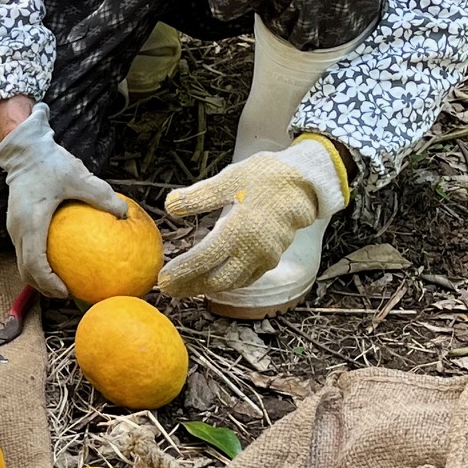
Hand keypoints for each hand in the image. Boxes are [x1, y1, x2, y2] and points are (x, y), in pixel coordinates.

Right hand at [0, 102, 121, 298]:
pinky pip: (26, 251)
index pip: (34, 264)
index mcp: (31, 223)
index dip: (49, 283)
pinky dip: (38, 263)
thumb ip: (101, 195)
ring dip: (40, 277)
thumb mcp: (79, 177)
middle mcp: (18, 230)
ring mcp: (14, 228)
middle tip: (67, 293)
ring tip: (62, 283)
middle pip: (25, 271)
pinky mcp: (16, 224)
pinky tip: (59, 260)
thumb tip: (124, 212)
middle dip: (44, 287)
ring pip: (23, 263)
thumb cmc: (50, 163)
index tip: (66, 291)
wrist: (24, 150)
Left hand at [158, 137, 348, 298]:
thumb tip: (169, 206)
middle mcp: (253, 251)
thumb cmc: (266, 177)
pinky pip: (246, 279)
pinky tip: (213, 281)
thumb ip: (198, 196)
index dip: (182, 271)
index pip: (204, 259)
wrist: (305, 183)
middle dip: (190, 286)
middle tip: (168, 290)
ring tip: (185, 288)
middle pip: (217, 280)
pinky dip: (227, 284)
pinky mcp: (272, 260)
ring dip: (206, 288)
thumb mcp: (229, 179)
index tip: (163, 279)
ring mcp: (265, 258)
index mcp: (240, 230)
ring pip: (232, 283)